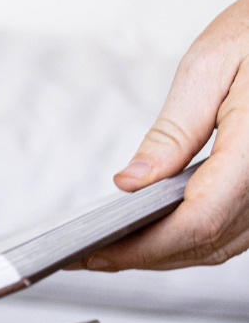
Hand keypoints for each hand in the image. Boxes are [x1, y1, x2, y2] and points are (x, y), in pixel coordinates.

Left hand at [76, 0, 248, 271]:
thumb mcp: (211, 66)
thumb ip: (172, 132)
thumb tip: (132, 183)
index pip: (198, 221)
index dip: (143, 247)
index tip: (97, 253)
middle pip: (207, 242)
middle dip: (143, 256)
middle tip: (89, 255)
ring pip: (222, 245)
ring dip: (166, 253)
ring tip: (112, 246)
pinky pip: (236, 230)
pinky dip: (192, 238)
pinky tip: (155, 229)